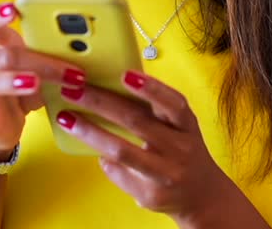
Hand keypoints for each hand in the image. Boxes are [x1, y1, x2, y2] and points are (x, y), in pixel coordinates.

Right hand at [0, 2, 87, 161]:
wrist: (3, 126)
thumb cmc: (28, 89)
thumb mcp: (45, 70)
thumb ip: (61, 56)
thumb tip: (102, 48)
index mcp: (1, 47)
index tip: (14, 8)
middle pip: (5, 54)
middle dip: (40, 61)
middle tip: (70, 71)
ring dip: (9, 81)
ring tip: (34, 83)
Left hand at [54, 70, 244, 225]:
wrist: (203, 196)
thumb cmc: (183, 151)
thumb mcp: (179, 128)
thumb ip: (153, 113)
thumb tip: (108, 95)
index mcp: (186, 125)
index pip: (172, 103)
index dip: (150, 88)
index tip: (125, 74)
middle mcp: (179, 147)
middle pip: (137, 121)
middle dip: (101, 102)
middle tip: (74, 89)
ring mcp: (165, 173)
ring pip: (123, 150)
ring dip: (91, 132)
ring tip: (68, 118)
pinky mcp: (151, 194)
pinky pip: (120, 173)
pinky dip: (104, 161)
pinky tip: (93, 152)